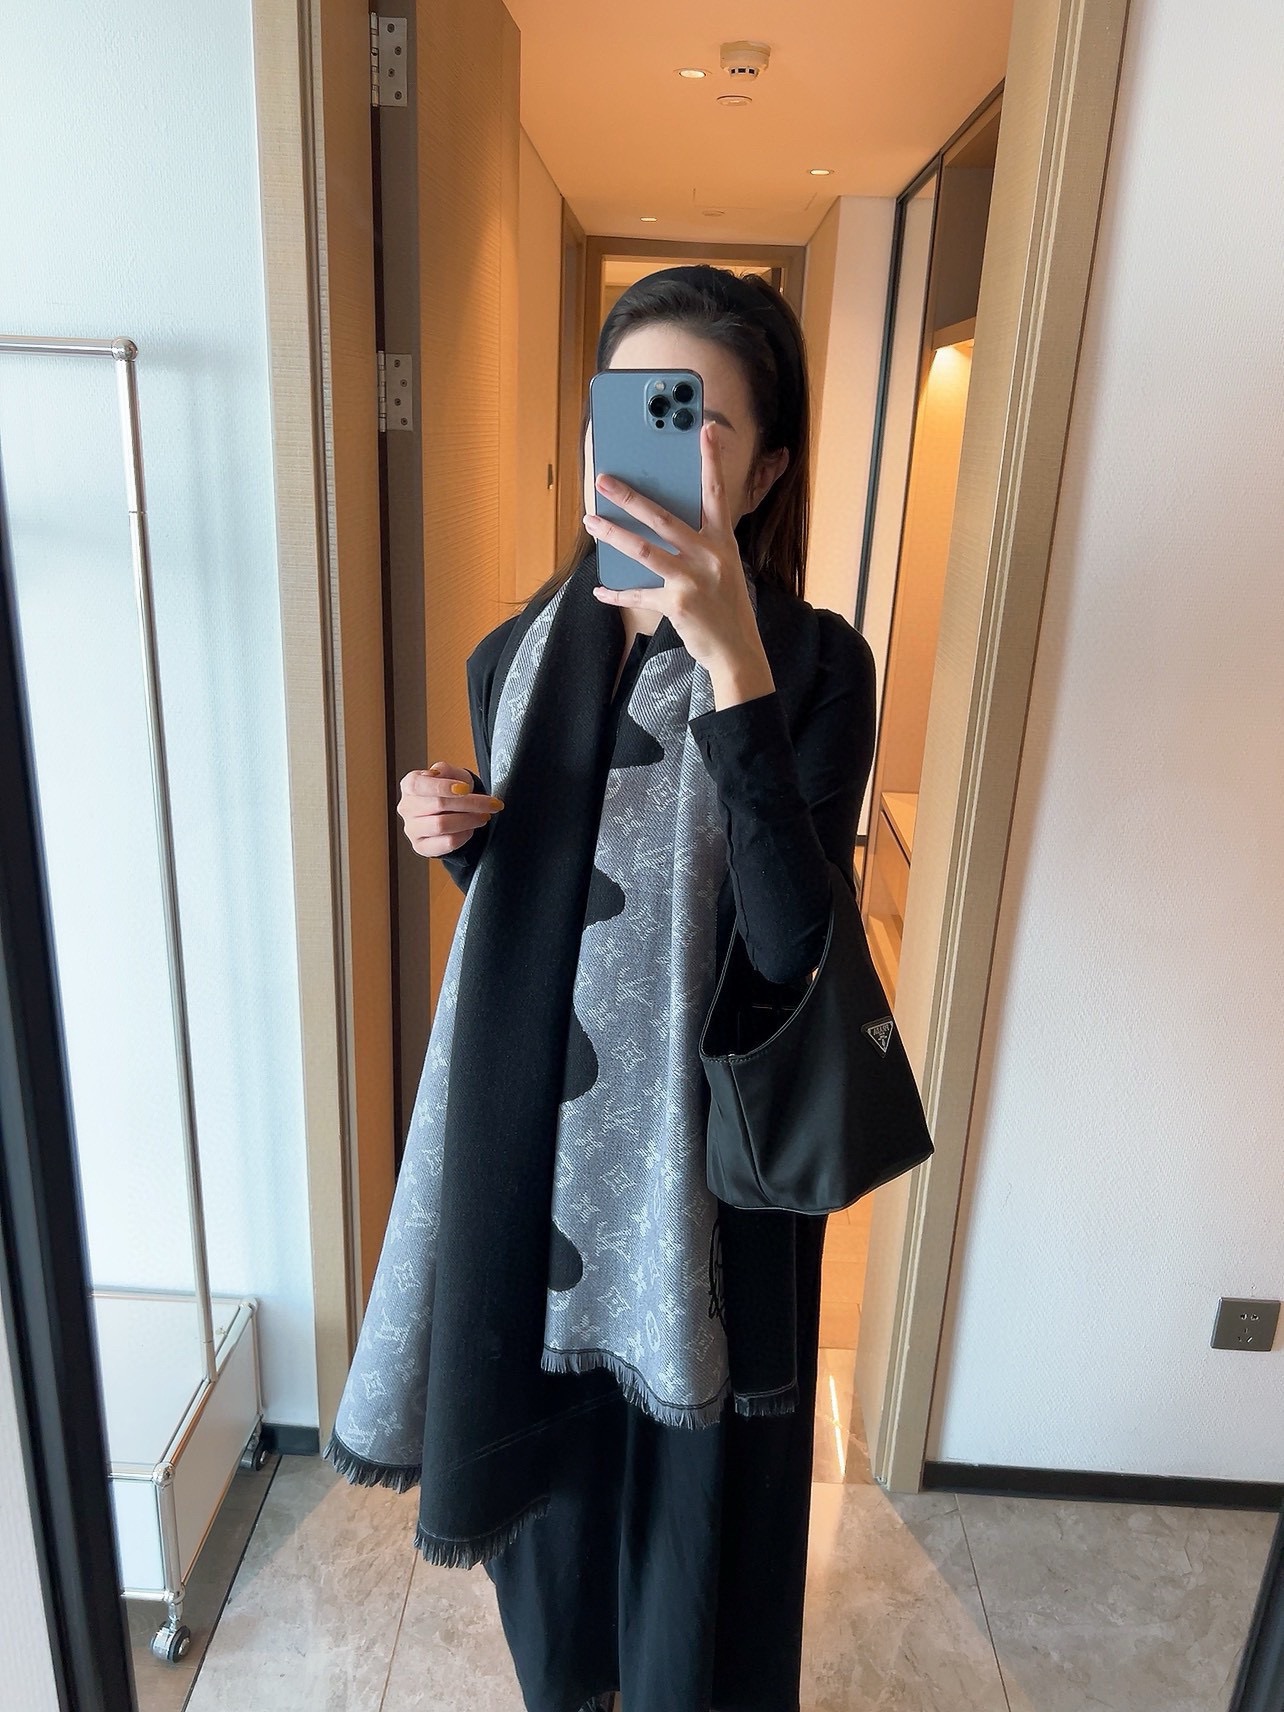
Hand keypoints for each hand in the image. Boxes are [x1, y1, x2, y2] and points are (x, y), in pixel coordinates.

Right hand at [398, 762, 503, 858]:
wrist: (452, 814)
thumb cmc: (451, 791)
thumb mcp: (452, 774)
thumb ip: (445, 770)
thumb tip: (438, 772)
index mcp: (410, 785)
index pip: (418, 784)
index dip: (442, 786)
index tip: (466, 788)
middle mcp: (407, 807)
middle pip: (438, 804)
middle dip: (470, 803)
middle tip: (492, 804)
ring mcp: (412, 829)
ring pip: (441, 825)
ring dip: (469, 820)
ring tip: (484, 816)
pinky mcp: (421, 847)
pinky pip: (446, 843)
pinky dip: (463, 836)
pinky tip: (471, 829)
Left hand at [584, 423, 772, 688]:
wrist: (737, 650)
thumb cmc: (726, 604)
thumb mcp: (723, 567)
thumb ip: (700, 543)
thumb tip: (661, 523)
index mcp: (723, 542)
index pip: (716, 493)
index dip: (712, 460)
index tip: (707, 430)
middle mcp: (709, 556)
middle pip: (663, 518)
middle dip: (630, 497)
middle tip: (603, 481)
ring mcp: (692, 581)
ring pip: (643, 550)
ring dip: (612, 534)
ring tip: (590, 522)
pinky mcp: (677, 605)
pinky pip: (638, 595)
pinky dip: (617, 593)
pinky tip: (600, 590)